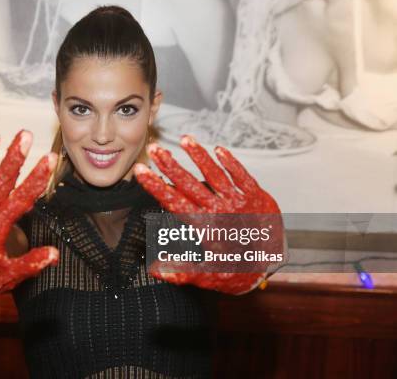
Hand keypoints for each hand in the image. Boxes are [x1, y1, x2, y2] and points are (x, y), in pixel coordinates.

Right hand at [133, 135, 284, 294]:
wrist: (273, 268)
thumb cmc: (239, 271)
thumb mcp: (208, 276)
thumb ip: (181, 272)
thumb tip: (156, 269)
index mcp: (204, 226)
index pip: (174, 201)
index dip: (156, 185)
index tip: (143, 172)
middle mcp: (218, 210)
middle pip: (189, 183)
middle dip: (170, 165)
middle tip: (155, 149)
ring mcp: (237, 201)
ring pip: (214, 174)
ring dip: (198, 155)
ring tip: (185, 140)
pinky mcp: (255, 196)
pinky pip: (241, 175)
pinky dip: (230, 162)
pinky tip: (218, 150)